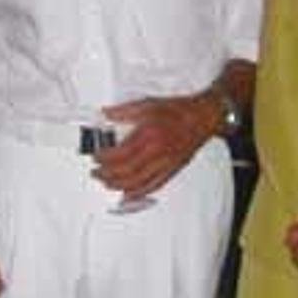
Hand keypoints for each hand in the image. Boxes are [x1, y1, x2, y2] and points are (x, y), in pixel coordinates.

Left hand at [95, 93, 217, 198]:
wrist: (202, 117)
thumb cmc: (178, 110)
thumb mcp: (149, 104)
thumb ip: (125, 110)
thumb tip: (106, 113)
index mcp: (149, 135)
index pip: (121, 153)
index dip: (105, 158)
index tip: (95, 157)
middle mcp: (156, 152)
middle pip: (126, 171)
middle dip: (107, 175)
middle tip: (96, 174)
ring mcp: (165, 163)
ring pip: (138, 182)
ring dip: (119, 186)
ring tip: (107, 184)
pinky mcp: (172, 169)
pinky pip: (153, 185)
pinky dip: (139, 193)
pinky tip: (129, 194)